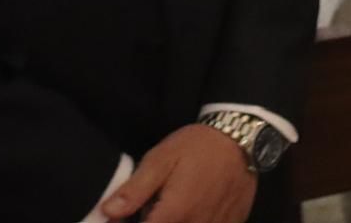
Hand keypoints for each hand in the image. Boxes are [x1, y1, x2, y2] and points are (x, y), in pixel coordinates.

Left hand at [102, 124, 257, 222]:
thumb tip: (107, 213)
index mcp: (174, 214)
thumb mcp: (161, 159)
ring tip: (174, 207)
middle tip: (153, 209)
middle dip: (156, 221)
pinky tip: (194, 210)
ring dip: (177, 222)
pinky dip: (198, 220)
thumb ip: (134, 189)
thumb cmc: (198, 146)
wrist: (243, 137)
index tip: (128, 218)